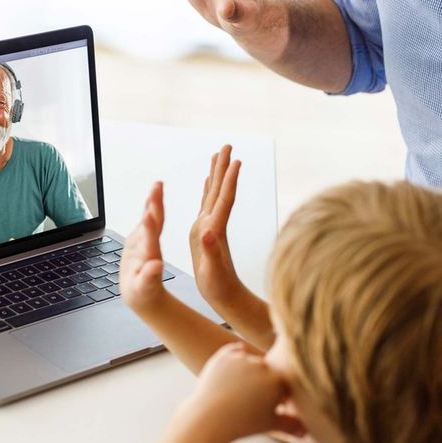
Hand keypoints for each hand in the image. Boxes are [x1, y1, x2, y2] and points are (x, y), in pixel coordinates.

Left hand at [121, 182, 171, 317]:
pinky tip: (155, 196)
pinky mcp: (144, 238)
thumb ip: (149, 277)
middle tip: (157, 187)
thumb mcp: (145, 289)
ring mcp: (140, 241)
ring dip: (153, 201)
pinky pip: (151, 219)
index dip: (150, 227)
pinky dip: (153, 206)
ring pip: (148, 218)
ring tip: (157, 186)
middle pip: (148, 224)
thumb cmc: (142, 292)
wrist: (137, 293)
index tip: (151, 214)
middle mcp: (140, 246)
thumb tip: (155, 266)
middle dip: (152, 205)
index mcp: (143, 258)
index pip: (147, 241)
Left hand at [179, 343, 296, 442]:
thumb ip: (291, 425)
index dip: (278, 396)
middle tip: (251, 401)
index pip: (284, 384)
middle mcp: (263, 366)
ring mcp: (243, 359)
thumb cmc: (240, 425)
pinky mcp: (225, 355)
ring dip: (249, 371)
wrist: (207, 419)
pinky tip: (234, 372)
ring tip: (237, 392)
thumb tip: (305, 430)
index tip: (269, 407)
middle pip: (268, 371)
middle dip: (263, 383)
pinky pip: (235, 351)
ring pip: (252, 361)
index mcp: (278, 381)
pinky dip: (236, 358)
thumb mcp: (270, 425)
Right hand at [188, 145, 246, 306]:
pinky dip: (207, 191)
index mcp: (214, 230)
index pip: (224, 200)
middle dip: (222, 167)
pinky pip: (207, 205)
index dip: (229, 179)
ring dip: (215, 175)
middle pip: (220, 190)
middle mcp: (213, 225)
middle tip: (226, 145)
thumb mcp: (213, 273)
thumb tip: (208, 232)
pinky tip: (206, 184)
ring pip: (214, 194)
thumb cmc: (219, 288)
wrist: (227, 298)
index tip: (235, 159)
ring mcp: (210, 227)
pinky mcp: (206, 232)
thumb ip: (212, 252)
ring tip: (217, 156)